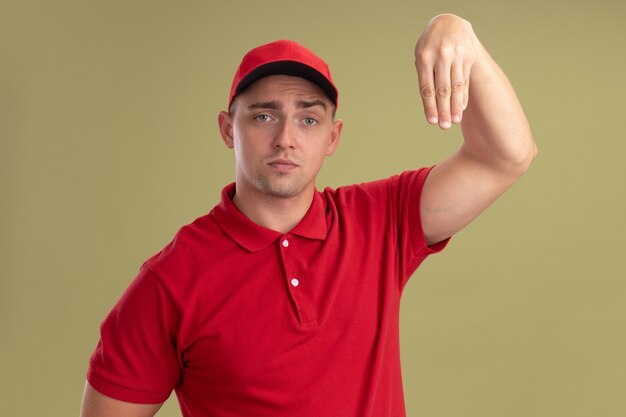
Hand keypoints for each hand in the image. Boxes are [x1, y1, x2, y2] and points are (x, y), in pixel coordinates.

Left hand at [414, 14, 479, 129]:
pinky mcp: (469, 56)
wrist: (449, 22)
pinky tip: (460, 108)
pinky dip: (463, 96)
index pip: (427, 88)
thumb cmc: (430, 45)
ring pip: (457, 86)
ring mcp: (457, 55)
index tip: (432, 122)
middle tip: (444, 127)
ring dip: (455, 106)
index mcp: (424, 57)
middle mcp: (442, 56)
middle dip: (443, 110)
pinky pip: (465, 80)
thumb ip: (425, 77)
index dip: (429, 107)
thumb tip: (431, 104)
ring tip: (454, 121)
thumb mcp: (422, 56)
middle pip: (443, 89)